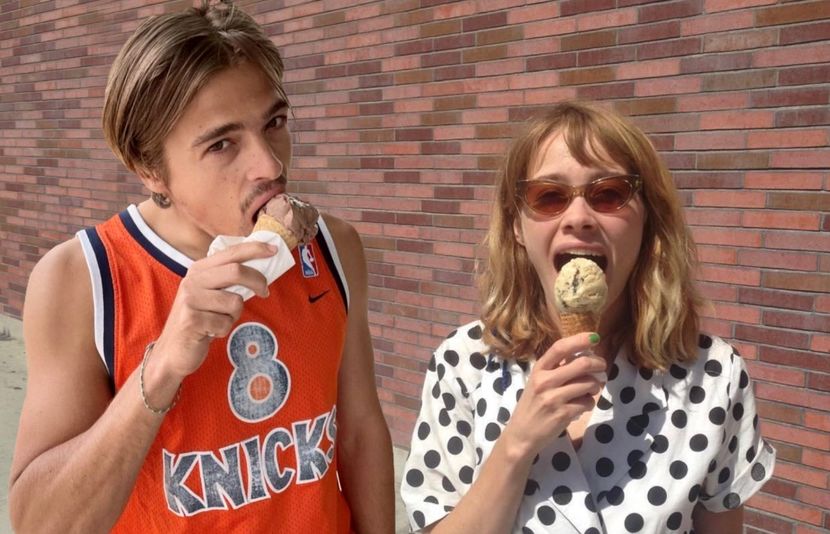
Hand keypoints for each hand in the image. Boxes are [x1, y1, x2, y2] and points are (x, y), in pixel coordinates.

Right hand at [152, 241, 275, 379]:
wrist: (172, 351)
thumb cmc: (199, 321)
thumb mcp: (210, 294)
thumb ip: (227, 280)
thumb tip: (260, 270)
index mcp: (199, 270)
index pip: (231, 252)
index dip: (254, 249)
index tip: (274, 250)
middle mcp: (192, 280)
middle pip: (236, 271)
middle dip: (257, 281)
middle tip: (265, 293)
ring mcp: (190, 299)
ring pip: (234, 301)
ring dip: (234, 315)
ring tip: (219, 320)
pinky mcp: (191, 320)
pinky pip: (225, 323)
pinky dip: (224, 330)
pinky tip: (209, 332)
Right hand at [501, 333, 606, 460]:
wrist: (521, 435)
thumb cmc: (532, 405)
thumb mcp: (538, 383)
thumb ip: (556, 369)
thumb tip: (585, 356)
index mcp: (538, 370)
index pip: (560, 348)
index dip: (579, 340)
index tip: (594, 337)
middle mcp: (544, 381)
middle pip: (581, 364)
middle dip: (598, 363)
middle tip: (602, 367)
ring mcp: (553, 398)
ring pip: (588, 384)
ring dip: (595, 387)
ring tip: (589, 391)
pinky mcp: (562, 414)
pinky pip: (587, 402)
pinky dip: (588, 403)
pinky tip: (580, 407)